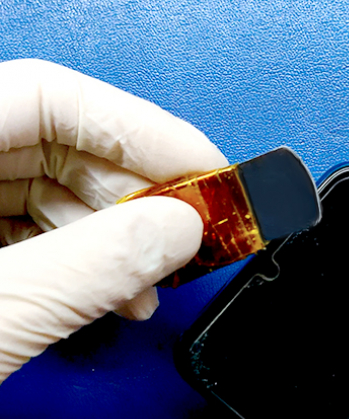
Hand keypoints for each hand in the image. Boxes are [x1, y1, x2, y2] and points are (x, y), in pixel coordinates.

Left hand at [0, 59, 226, 383]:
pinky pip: (44, 229)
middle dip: (138, 190)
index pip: (50, 96)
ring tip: (155, 276)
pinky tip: (119, 289)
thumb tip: (178, 230)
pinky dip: (91, 258)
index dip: (140, 127)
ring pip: (58, 188)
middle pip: (62, 142)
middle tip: (190, 228)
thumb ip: (91, 265)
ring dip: (122, 232)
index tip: (202, 167)